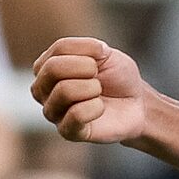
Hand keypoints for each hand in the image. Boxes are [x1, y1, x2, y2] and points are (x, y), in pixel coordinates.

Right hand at [31, 36, 147, 143]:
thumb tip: (86, 54)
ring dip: (92, 88)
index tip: (100, 60)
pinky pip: (76, 115)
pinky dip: (95, 108)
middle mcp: (42, 89)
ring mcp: (52, 112)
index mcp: (46, 66)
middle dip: (87, 68)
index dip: (89, 50)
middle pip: (53, 68)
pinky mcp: (67, 131)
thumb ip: (87, 47)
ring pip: (64, 91)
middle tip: (98, 77)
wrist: (135, 103)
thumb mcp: (105, 53)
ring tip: (98, 93)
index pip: (59, 49)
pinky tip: (100, 109)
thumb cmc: (116, 76)